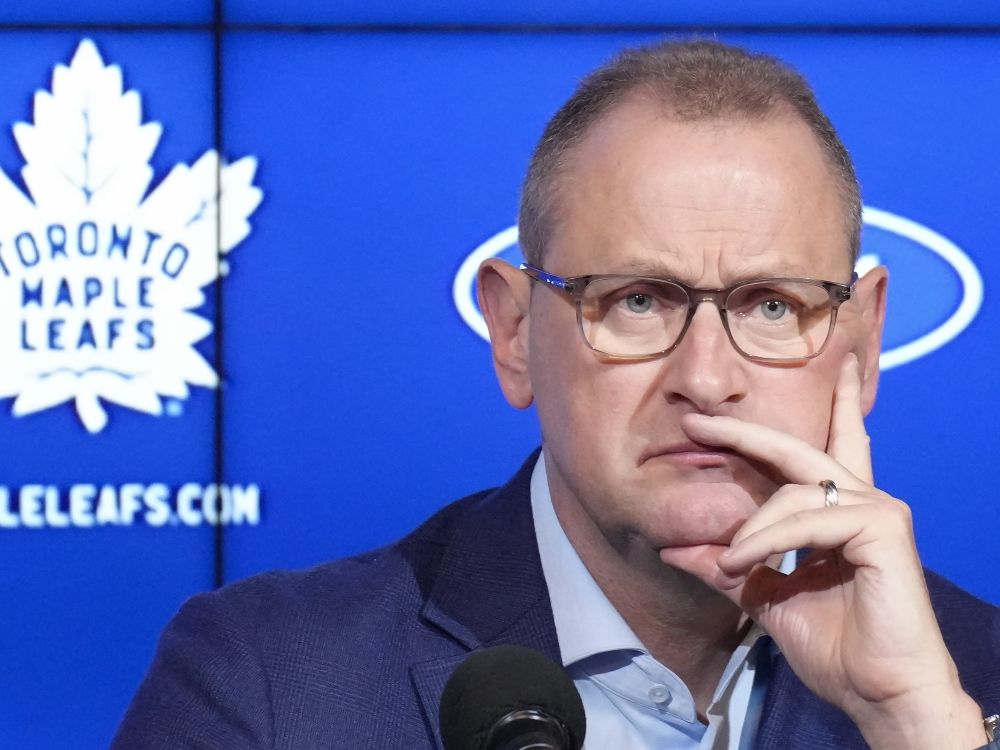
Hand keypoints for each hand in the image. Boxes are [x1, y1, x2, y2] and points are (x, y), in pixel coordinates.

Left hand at [677, 355, 984, 749]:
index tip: (762, 397)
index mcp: (840, 513)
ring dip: (751, 528)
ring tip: (729, 562)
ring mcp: (877, 510)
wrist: (878, 694)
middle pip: (798, 449)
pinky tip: (742, 561)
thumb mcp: (765, 599)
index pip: (820, 451)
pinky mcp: (883, 528)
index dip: (796, 421)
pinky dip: (769, 539)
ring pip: (794, 492)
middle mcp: (863, 500)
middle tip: (699, 421)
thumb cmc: (835, 648)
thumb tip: (673, 549)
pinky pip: (808, 519)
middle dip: (744, 431)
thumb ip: (727, 569)